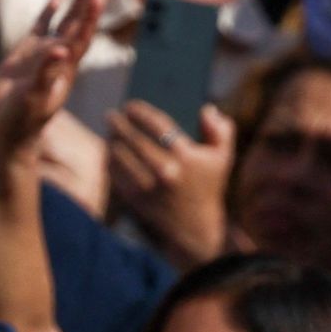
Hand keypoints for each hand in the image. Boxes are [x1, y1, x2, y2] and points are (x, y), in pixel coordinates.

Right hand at [0, 0, 111, 156]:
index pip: (82, 36)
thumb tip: (62, 51)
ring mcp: (46, 51)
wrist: (8, 129)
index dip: (90, 16)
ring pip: (67, 19)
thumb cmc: (22, 119)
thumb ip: (46, 75)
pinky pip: (43, 24)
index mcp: (65, 68)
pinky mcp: (28, 51)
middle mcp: (61, 56)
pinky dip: (51, 8)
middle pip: (81, 22)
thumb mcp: (34, 99)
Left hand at [103, 100, 235, 269]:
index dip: (140, 111)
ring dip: (111, 139)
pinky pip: (114, 172)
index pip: (157, 124)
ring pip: (119, 154)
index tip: (130, 105)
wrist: (195, 226)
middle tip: (111, 115)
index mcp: (186, 157)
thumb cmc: (207, 185)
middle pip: (133, 138)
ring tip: (110, 131)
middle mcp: (166, 170)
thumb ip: (220, 131)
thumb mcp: (221, 158)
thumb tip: (208, 108)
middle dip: (118, 123)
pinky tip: (109, 150)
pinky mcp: (136, 198)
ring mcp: (149, 185)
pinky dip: (109, 159)